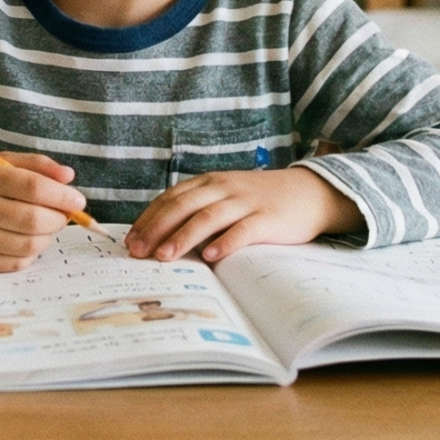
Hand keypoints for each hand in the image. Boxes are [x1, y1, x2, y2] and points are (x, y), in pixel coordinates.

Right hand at [0, 153, 87, 271]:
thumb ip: (34, 166)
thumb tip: (69, 178)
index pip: (33, 188)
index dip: (63, 196)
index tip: (78, 200)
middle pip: (35, 220)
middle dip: (60, 218)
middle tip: (64, 214)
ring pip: (31, 244)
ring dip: (49, 236)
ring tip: (46, 225)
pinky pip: (17, 263)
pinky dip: (31, 252)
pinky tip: (27, 240)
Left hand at [126, 168, 359, 263]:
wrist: (309, 192)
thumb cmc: (260, 200)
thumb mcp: (226, 196)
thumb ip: (198, 209)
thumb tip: (161, 237)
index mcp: (210, 182)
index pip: (171, 198)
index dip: (149, 219)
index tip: (130, 241)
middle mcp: (224, 188)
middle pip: (183, 206)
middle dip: (157, 229)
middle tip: (138, 252)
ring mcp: (246, 202)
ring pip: (209, 217)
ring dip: (184, 237)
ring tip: (165, 256)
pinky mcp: (268, 219)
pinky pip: (243, 230)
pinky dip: (225, 242)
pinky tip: (211, 256)